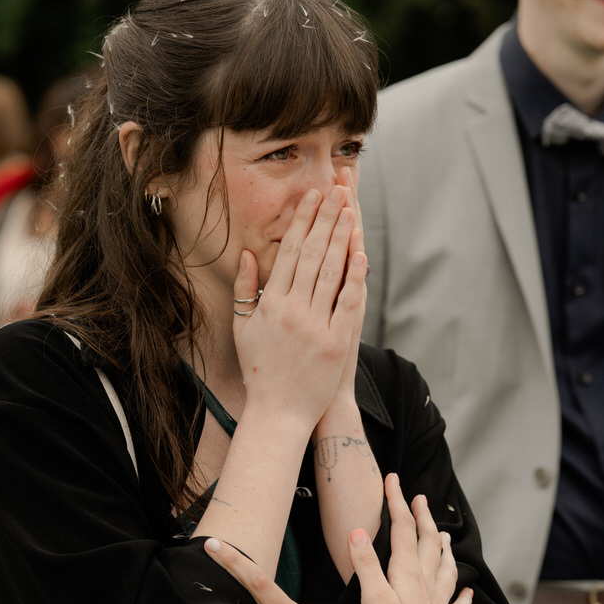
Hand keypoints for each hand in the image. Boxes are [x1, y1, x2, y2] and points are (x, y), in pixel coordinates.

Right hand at [233, 183, 366, 433]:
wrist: (278, 413)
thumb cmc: (259, 370)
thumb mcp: (242, 328)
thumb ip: (245, 290)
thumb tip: (248, 254)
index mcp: (269, 305)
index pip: (288, 253)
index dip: (301, 222)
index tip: (311, 197)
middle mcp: (292, 311)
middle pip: (312, 255)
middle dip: (325, 219)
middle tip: (335, 191)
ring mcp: (315, 326)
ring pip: (331, 272)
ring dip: (341, 238)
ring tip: (349, 210)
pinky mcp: (335, 342)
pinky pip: (348, 302)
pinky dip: (355, 277)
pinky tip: (360, 253)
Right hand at [347, 473, 472, 603]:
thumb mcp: (373, 600)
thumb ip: (366, 565)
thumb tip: (358, 532)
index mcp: (407, 573)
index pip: (402, 529)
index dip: (397, 502)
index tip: (393, 480)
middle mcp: (426, 582)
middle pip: (426, 541)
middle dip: (422, 516)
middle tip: (419, 497)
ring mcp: (437, 602)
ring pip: (444, 566)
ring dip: (442, 546)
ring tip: (443, 534)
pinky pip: (456, 603)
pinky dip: (462, 594)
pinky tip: (467, 591)